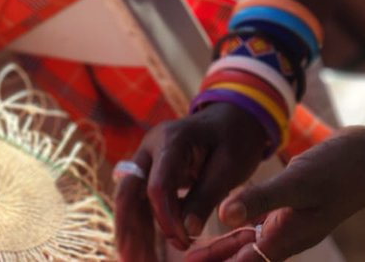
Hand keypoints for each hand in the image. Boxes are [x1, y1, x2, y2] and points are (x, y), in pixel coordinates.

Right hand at [116, 103, 268, 261]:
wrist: (233, 117)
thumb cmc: (235, 139)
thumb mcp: (229, 167)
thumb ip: (206, 197)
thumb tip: (186, 233)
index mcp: (170, 140)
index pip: (158, 185)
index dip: (167, 218)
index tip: (184, 242)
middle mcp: (149, 148)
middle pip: (129, 191)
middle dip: (129, 229)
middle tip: (133, 261)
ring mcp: (146, 159)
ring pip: (129, 199)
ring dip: (131, 231)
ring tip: (135, 260)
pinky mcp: (150, 172)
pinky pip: (139, 201)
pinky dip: (141, 225)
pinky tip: (143, 249)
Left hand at [186, 126, 364, 261]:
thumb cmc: (338, 169)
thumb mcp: (298, 181)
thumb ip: (261, 198)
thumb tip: (224, 216)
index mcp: (285, 238)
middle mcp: (286, 238)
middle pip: (242, 260)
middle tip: (181, 261)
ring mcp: (289, 226)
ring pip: (248, 247)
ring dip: (222, 251)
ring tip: (191, 254)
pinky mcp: (290, 211)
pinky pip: (258, 230)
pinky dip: (238, 232)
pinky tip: (225, 227)